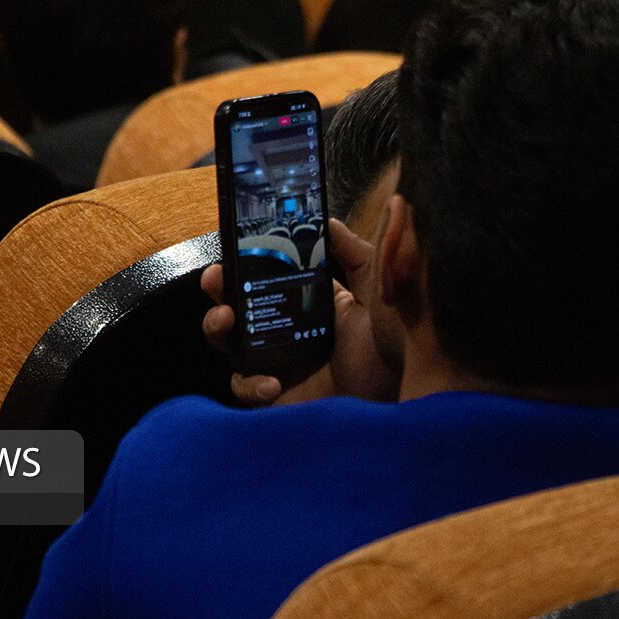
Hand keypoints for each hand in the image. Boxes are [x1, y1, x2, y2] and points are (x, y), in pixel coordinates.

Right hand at [202, 219, 399, 405]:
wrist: (400, 394)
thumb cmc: (391, 345)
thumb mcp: (376, 291)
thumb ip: (356, 255)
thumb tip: (330, 222)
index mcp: (306, 303)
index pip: (264, 278)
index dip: (242, 263)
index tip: (231, 249)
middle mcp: (286, 331)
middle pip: (237, 305)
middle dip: (219, 290)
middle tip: (218, 279)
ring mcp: (277, 363)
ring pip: (229, 344)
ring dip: (217, 327)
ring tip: (227, 320)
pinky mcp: (275, 396)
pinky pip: (245, 389)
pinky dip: (251, 384)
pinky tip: (271, 381)